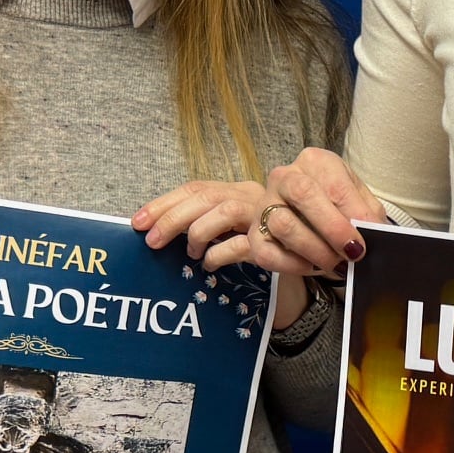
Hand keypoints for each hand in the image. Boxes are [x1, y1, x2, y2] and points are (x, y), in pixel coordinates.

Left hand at [131, 180, 305, 324]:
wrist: (316, 255)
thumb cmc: (267, 243)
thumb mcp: (236, 227)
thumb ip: (209, 221)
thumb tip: (160, 230)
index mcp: (238, 190)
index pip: (196, 188)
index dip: (164, 203)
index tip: (137, 222)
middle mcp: (252, 197)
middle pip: (206, 196)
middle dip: (172, 218)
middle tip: (151, 241)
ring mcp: (267, 216)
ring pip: (226, 211)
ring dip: (199, 232)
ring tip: (189, 253)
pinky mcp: (278, 240)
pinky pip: (244, 244)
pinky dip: (221, 254)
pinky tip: (210, 265)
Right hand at [226, 148, 385, 277]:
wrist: (308, 219)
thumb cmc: (338, 207)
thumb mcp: (359, 202)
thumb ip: (367, 214)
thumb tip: (373, 233)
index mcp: (315, 162)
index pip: (334, 183)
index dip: (353, 212)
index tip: (368, 236)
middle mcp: (284, 178)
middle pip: (302, 194)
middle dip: (332, 228)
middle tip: (353, 252)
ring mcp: (264, 206)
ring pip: (283, 224)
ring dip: (315, 250)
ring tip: (338, 264)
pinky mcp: (254, 236)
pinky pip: (268, 253)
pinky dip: (294, 265)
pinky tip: (314, 268)